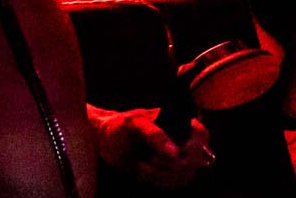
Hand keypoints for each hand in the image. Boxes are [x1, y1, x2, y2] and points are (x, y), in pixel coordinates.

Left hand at [91, 105, 213, 188]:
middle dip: (173, 163)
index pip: (201, 134)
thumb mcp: (133, 124)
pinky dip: (158, 180)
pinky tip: (143, 171)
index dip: (194, 145)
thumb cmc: (120, 126)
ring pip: (186, 175)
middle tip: (151, 158)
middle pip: (196, 159)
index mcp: (178, 124)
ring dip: (163, 173)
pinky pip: (174, 184)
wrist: (106, 142)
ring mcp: (177, 160)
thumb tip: (175, 153)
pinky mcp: (168, 175)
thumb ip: (154, 134)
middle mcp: (182, 142)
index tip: (178, 151)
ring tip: (143, 164)